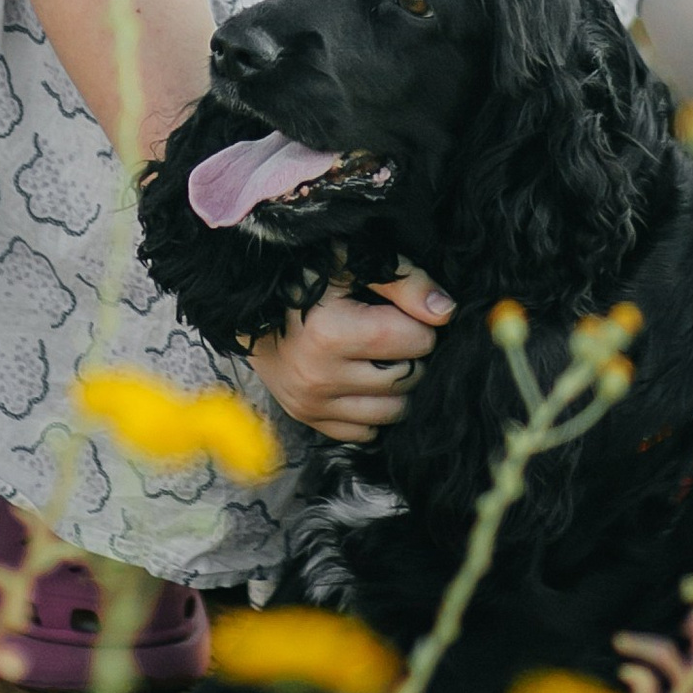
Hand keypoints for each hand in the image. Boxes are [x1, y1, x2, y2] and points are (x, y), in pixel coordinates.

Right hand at [246, 267, 452, 443]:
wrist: (245, 301)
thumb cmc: (304, 272)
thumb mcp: (351, 261)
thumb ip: (404, 282)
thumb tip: (446, 313)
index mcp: (330, 333)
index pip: (415, 342)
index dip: (421, 324)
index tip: (404, 310)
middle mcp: (319, 376)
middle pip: (407, 379)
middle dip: (412, 355)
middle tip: (395, 331)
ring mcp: (310, 403)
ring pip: (391, 412)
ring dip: (397, 385)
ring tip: (382, 355)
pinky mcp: (306, 417)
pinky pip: (364, 432)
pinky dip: (373, 409)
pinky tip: (363, 378)